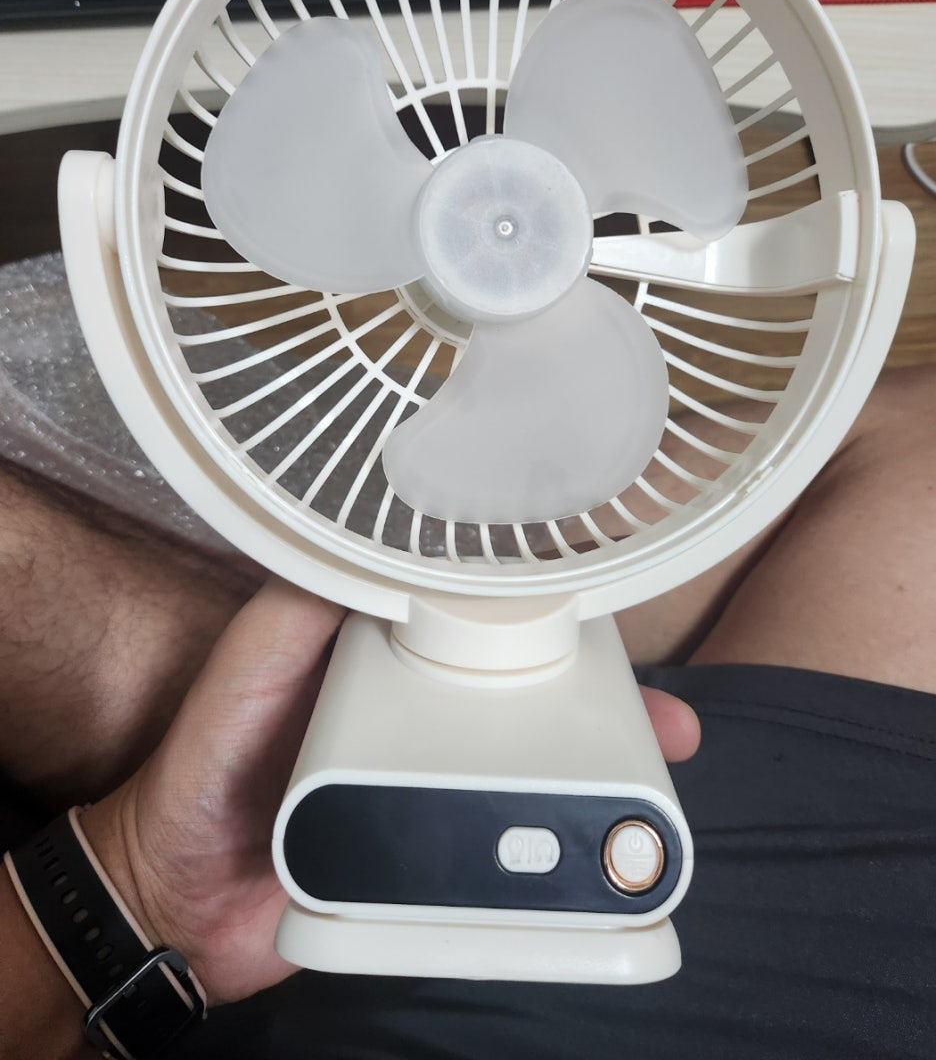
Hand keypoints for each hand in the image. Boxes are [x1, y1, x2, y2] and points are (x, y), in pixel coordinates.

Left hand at [82, 580, 698, 1007]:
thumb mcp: (248, 667)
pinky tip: (602, 838)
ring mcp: (428, 785)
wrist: (179, 893)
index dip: (548, 615)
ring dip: (601, 767)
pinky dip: (560, 835)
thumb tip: (370, 548)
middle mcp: (418, 717)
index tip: (605, 608)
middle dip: (605, 701)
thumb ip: (299, 608)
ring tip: (658, 767)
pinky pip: (504, 837)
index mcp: (385, 660)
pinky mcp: (429, 852)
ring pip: (533, 767)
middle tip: (659, 713)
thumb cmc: (204, 765)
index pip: (481, 624)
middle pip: (530, 699)